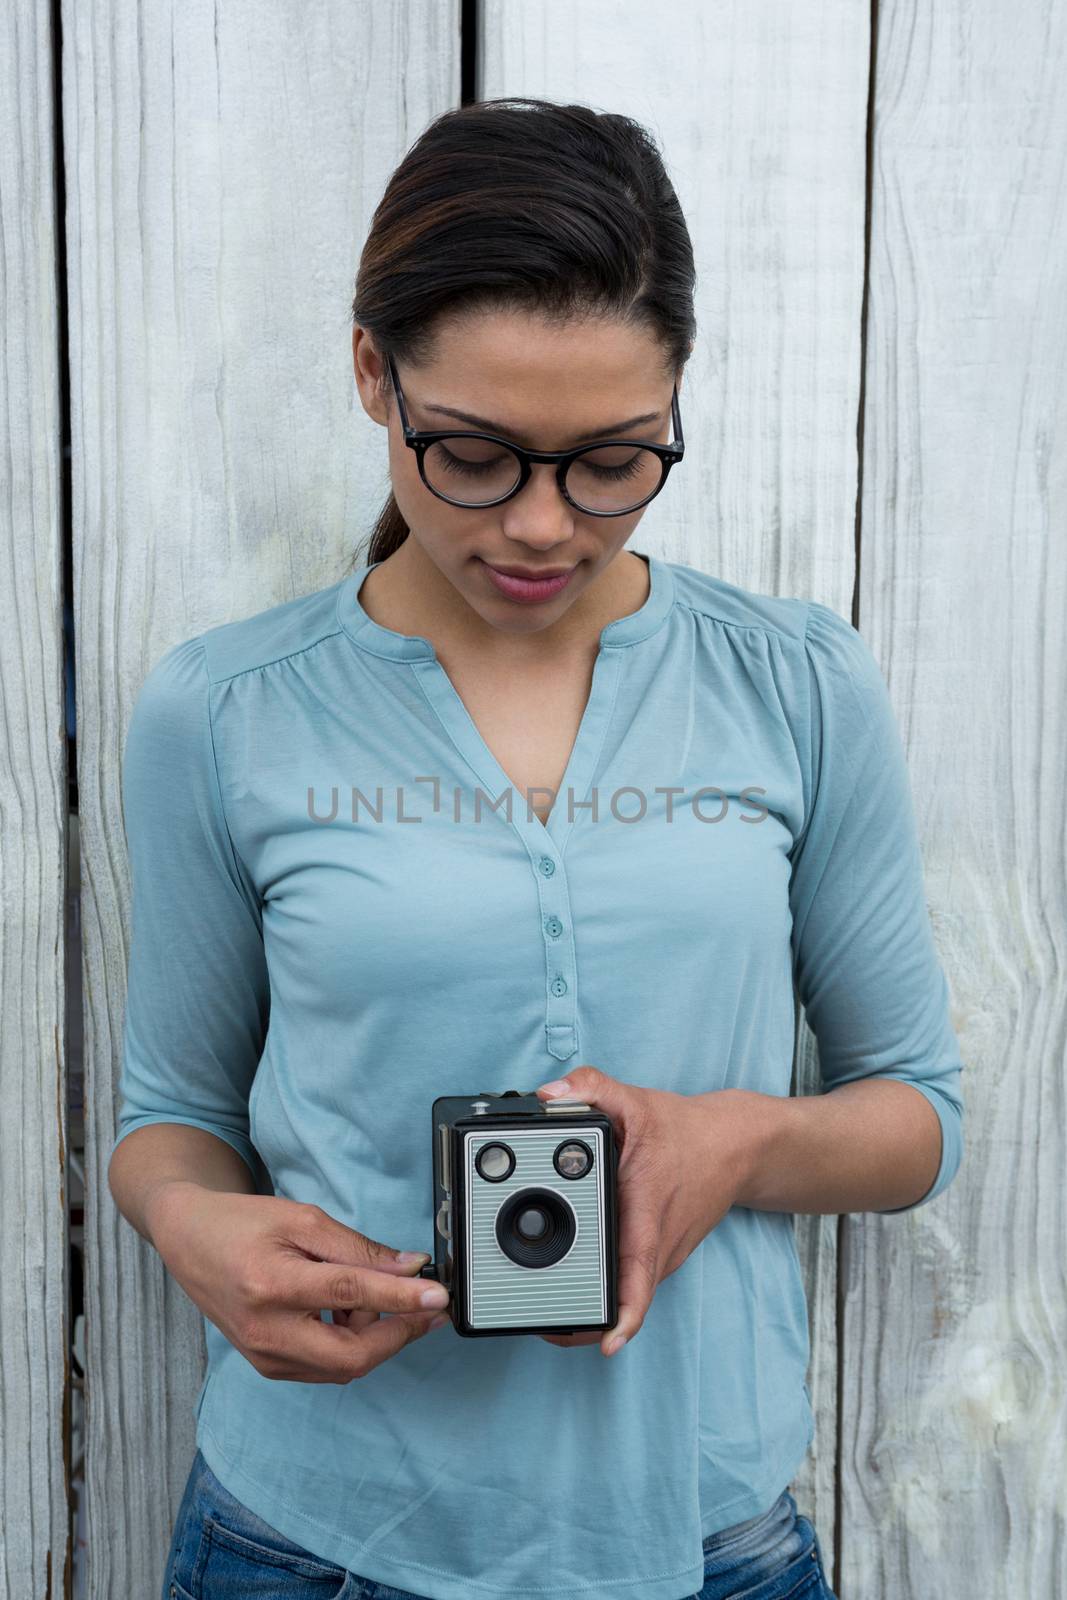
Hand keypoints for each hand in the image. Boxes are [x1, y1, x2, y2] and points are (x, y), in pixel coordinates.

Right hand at [148, 1182, 450, 1382]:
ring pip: (341, 1366)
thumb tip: (409, 1269)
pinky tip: (355, 1312)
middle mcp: (266, 1332)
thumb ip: (357, 1248)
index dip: (402, 1297)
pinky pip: (324, 1366)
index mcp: (273, 1285)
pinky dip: (350, 1344)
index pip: (351, 1294)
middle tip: (429, 1308)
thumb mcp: (303, 1220)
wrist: (190, 1242)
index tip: (439, 1295)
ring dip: (376, 1338)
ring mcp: (264, 1356)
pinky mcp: (267, 1364)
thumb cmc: (244, 1224)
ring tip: (382, 1297)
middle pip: (351, 1355)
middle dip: (399, 1334)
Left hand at [532, 1068, 753, 1357]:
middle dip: (583, 1319)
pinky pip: (632, 1280)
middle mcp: (659, 1245)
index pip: (639, 1279)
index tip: (606, 1342)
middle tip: (541, 1321)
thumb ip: (590, 1090)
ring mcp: (663, 1255)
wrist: (736, 1145)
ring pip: (628, 1294)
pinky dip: (608, 1287)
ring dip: (593, 1307)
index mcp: (648, 1214)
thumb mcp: (635, 1101)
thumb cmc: (686, 1131)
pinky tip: (575, 1279)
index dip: (623, 1317)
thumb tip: (548, 1096)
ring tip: (549, 1308)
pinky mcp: (661, 1254)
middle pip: (624, 1300)